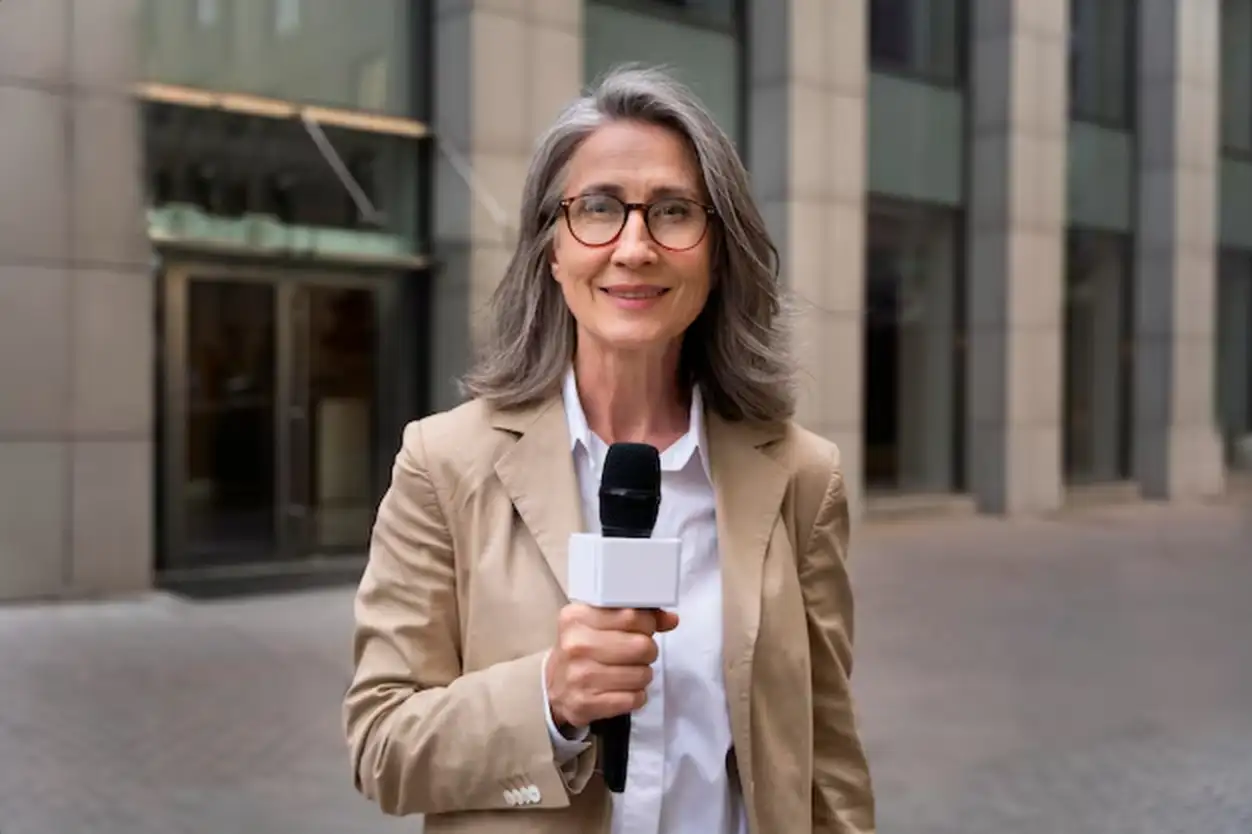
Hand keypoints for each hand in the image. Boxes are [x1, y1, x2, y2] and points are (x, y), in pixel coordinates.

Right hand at [545, 604, 679, 729]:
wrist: (555, 687)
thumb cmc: (582, 650)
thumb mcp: (599, 623)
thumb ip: (635, 616)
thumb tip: (671, 619)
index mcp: (577, 617)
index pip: (632, 615)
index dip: (648, 623)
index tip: (644, 628)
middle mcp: (576, 645)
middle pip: (642, 646)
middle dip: (648, 650)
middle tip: (637, 654)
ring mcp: (580, 676)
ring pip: (642, 674)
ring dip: (643, 675)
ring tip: (628, 672)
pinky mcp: (586, 704)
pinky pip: (634, 699)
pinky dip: (636, 696)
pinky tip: (623, 691)